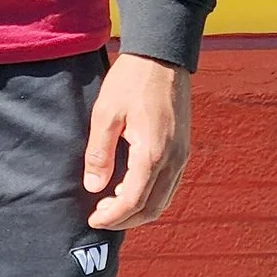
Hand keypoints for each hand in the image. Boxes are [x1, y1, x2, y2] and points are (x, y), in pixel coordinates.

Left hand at [83, 52, 191, 230]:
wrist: (162, 56)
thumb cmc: (131, 81)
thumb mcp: (105, 114)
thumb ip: (99, 153)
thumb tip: (94, 187)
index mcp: (152, 153)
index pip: (133, 201)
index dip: (112, 217)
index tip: (92, 220)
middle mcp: (173, 160)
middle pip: (152, 208)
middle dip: (125, 219)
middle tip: (99, 216)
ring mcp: (182, 155)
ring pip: (164, 199)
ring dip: (139, 210)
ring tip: (111, 204)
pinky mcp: (183, 148)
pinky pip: (170, 185)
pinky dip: (151, 196)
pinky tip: (130, 188)